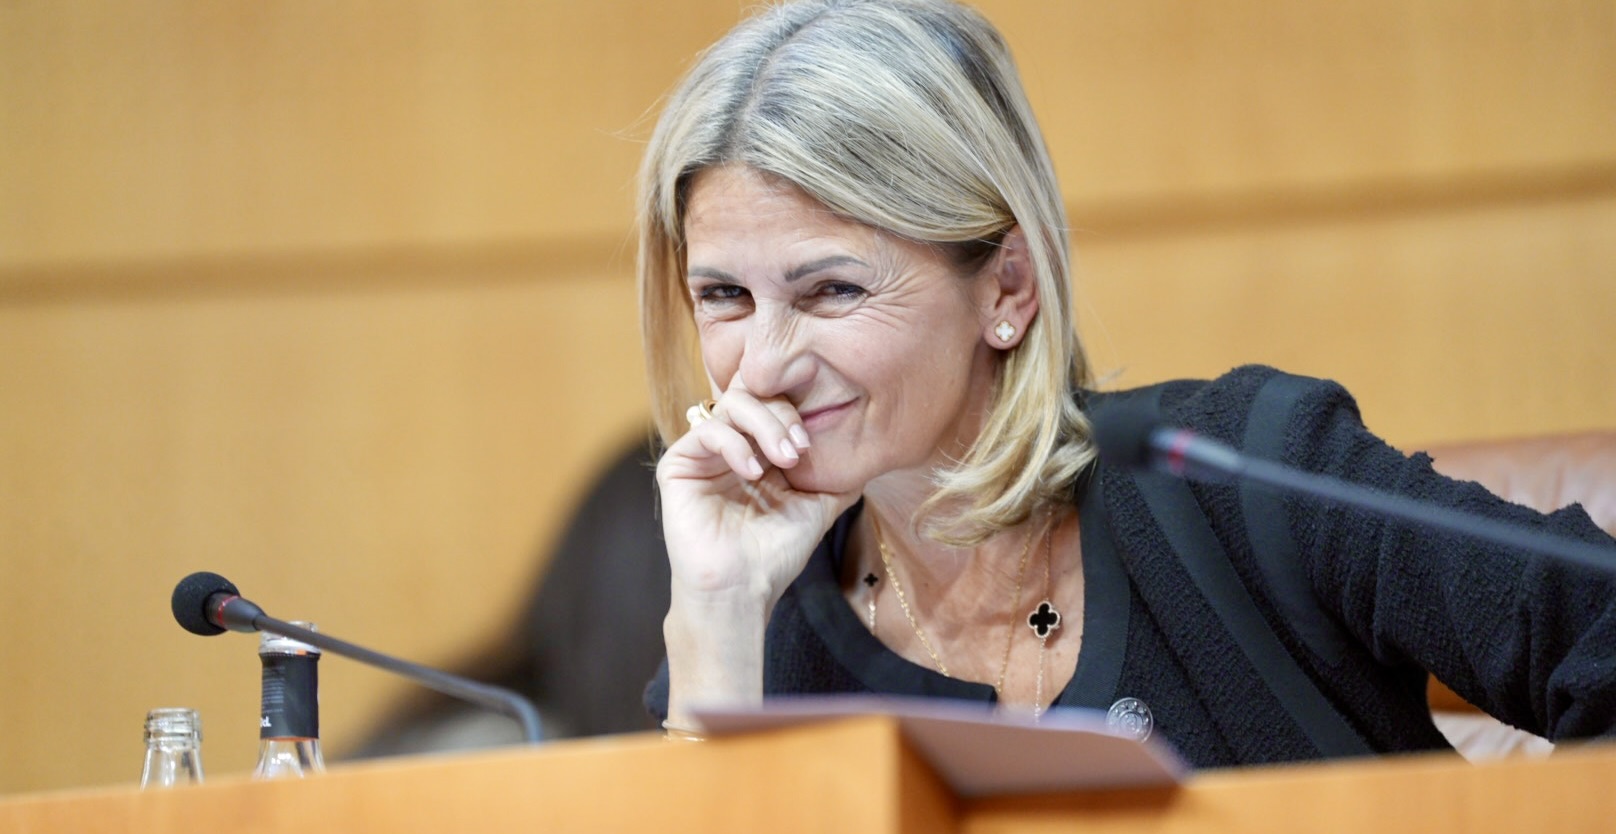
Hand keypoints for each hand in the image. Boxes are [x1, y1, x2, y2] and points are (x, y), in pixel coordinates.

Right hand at [656, 384, 857, 607]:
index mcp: (760, 450)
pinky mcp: (679, 465)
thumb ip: (838, 479)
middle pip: (754, 393)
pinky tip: (752, 471)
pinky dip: (735, 443)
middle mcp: (732, 445)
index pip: (775, 403)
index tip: (811, 444)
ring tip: (783, 459)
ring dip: (764, 424)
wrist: (741, 590)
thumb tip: (866, 454)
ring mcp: (704, 454)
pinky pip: (706, 430)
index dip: (795, 410)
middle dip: (782, 414)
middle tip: (800, 448)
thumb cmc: (775, 554)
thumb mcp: (818, 508)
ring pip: (732, 404)